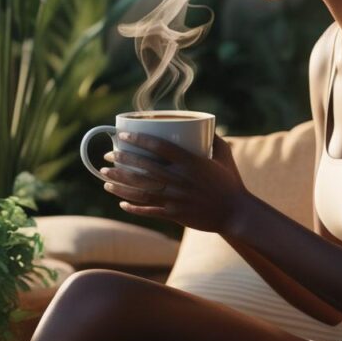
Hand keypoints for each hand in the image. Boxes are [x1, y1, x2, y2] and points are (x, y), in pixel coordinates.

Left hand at [99, 132, 249, 232]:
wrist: (236, 213)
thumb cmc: (230, 182)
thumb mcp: (225, 155)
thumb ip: (213, 138)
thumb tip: (203, 124)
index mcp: (191, 162)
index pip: (159, 146)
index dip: (138, 139)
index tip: (123, 135)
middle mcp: (180, 179)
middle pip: (144, 168)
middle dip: (122, 161)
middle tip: (107, 156)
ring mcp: (176, 199)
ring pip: (141, 190)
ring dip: (120, 183)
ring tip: (105, 178)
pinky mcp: (175, 215)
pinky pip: (149, 210)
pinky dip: (133, 207)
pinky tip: (121, 202)